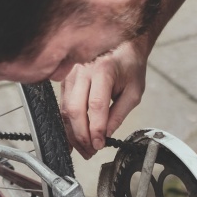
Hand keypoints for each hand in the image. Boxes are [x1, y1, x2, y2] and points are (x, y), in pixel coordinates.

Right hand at [59, 37, 148, 158]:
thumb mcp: (134, 91)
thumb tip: (106, 135)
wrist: (120, 45)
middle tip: (91, 152)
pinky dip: (67, 125)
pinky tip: (73, 138)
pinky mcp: (64, 81)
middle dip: (82, 136)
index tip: (100, 145)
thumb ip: (119, 113)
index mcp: (104, 70)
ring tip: (84, 149)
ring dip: (73, 134)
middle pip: (75, 110)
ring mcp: (70, 75)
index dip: (97, 129)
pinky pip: (62, 106)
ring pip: (65, 110)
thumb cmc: (129, 66)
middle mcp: (83, 71)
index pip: (96, 105)